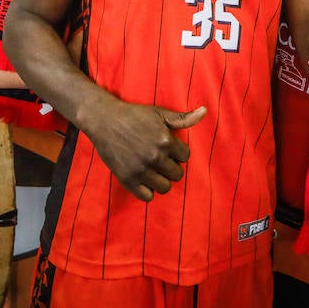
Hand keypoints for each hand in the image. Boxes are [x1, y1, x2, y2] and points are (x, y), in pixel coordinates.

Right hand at [87, 100, 206, 200]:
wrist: (104, 120)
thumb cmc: (133, 115)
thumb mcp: (159, 113)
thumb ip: (182, 118)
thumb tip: (204, 111)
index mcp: (165, 141)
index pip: (185, 157)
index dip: (177, 152)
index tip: (168, 148)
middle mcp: (155, 157)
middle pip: (177, 174)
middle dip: (171, 167)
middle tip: (160, 159)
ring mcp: (141, 170)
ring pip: (165, 187)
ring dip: (162, 180)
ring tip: (153, 170)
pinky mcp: (127, 180)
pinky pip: (147, 196)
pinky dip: (147, 190)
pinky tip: (144, 179)